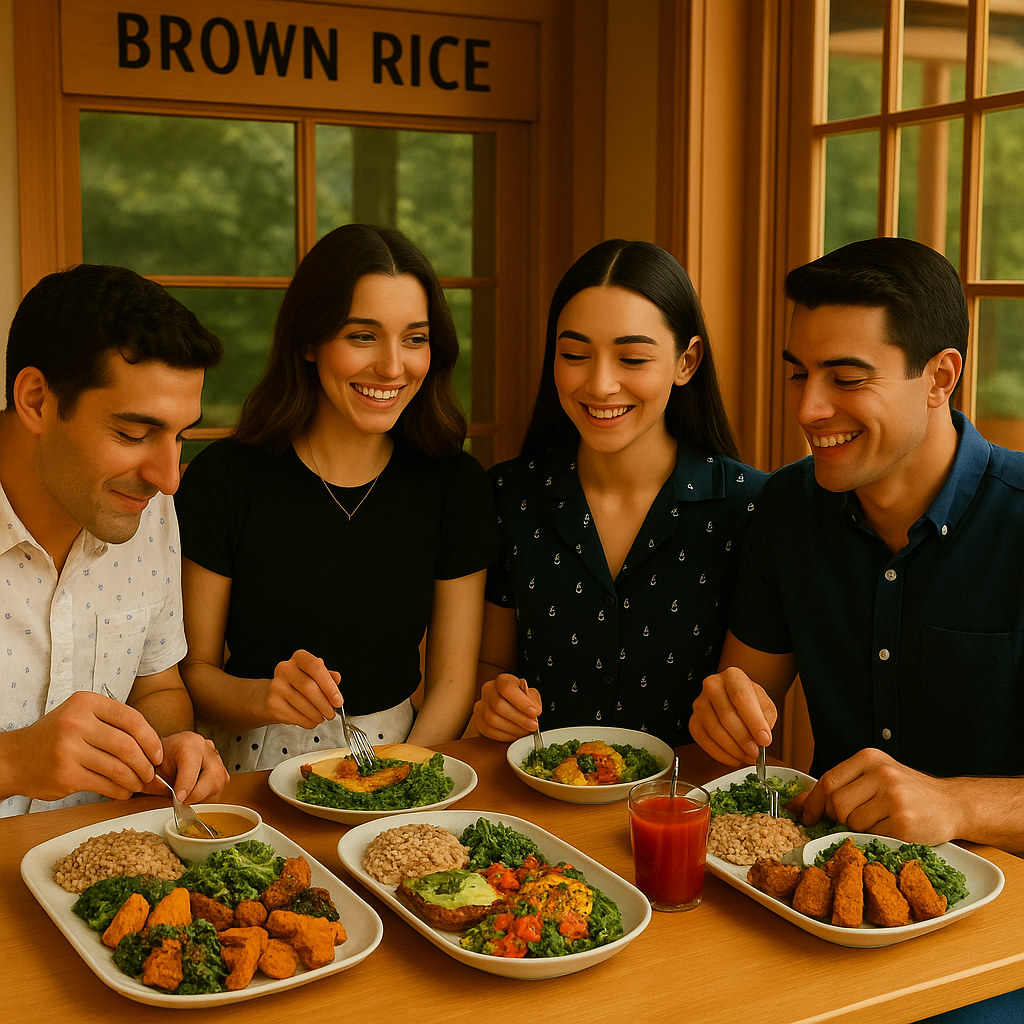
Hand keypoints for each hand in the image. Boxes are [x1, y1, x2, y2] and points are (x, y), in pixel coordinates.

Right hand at [0, 691, 164, 802]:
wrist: (16, 759)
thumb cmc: (57, 736)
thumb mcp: (81, 715)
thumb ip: (112, 722)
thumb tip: (152, 744)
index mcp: (86, 703)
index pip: (132, 719)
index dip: (151, 739)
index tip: (158, 753)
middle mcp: (77, 723)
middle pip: (127, 746)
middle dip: (146, 763)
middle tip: (151, 773)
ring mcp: (69, 750)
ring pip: (118, 768)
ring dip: (135, 780)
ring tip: (139, 784)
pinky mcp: (66, 775)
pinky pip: (104, 784)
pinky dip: (120, 791)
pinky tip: (124, 791)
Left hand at [149, 732, 229, 802]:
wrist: (165, 754)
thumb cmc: (159, 759)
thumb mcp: (150, 770)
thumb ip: (156, 784)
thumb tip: (173, 798)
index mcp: (189, 743)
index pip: (193, 765)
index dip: (186, 785)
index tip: (179, 799)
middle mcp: (206, 748)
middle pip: (214, 775)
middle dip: (197, 794)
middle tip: (182, 802)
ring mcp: (216, 758)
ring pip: (219, 784)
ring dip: (203, 796)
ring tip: (186, 796)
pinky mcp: (221, 770)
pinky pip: (220, 788)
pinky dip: (207, 796)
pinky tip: (194, 794)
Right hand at [263, 649, 343, 728]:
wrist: (272, 693)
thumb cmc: (297, 683)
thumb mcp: (313, 674)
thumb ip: (327, 676)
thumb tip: (336, 678)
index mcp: (299, 658)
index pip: (316, 667)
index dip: (329, 686)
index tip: (338, 700)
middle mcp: (285, 669)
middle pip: (309, 687)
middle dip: (325, 704)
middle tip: (332, 712)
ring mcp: (277, 686)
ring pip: (303, 704)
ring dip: (317, 714)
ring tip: (322, 716)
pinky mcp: (273, 703)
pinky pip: (295, 716)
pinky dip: (307, 721)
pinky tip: (311, 720)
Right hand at [471, 673, 540, 741]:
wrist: (508, 705)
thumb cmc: (520, 699)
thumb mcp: (531, 695)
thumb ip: (533, 701)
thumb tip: (535, 711)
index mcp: (502, 680)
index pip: (508, 688)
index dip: (522, 702)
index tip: (535, 712)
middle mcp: (488, 690)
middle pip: (499, 706)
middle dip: (519, 719)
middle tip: (533, 725)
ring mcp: (481, 706)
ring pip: (493, 720)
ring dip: (513, 728)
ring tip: (525, 730)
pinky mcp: (478, 721)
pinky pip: (489, 731)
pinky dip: (505, 735)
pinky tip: (515, 734)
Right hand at [689, 666, 777, 764]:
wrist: (734, 699)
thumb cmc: (750, 702)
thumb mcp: (765, 705)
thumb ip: (766, 720)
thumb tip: (761, 739)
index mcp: (733, 676)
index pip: (741, 698)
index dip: (754, 722)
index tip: (764, 740)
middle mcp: (712, 686)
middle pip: (726, 716)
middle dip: (743, 739)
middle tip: (755, 752)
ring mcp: (699, 702)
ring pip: (713, 730)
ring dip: (732, 749)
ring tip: (746, 756)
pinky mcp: (693, 719)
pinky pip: (702, 739)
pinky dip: (719, 753)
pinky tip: (732, 757)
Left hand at [800, 748, 962, 845]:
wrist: (953, 804)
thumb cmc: (907, 791)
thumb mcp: (872, 777)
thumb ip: (838, 786)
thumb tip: (796, 804)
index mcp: (870, 758)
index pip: (827, 781)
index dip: (812, 803)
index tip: (806, 816)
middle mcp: (882, 774)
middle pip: (836, 804)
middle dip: (837, 818)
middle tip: (851, 820)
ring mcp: (894, 798)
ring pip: (852, 823)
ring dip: (859, 828)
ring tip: (878, 820)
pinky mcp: (904, 823)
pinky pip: (871, 836)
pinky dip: (875, 837)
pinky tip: (891, 828)